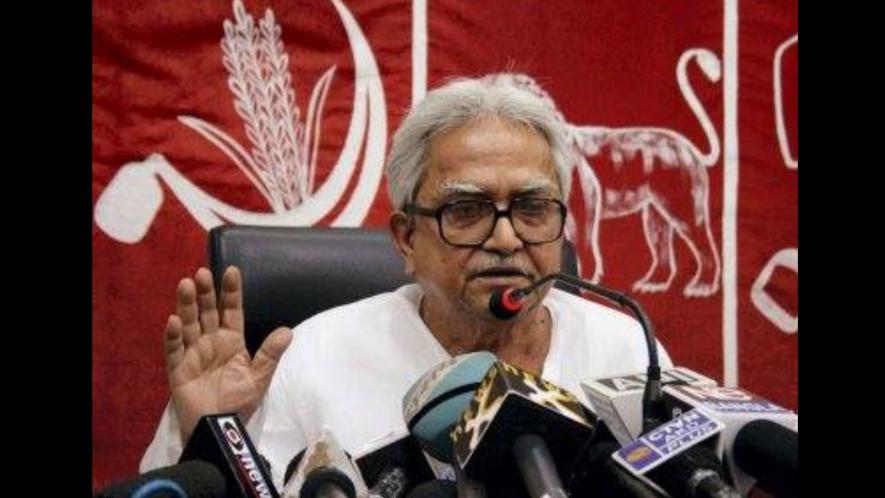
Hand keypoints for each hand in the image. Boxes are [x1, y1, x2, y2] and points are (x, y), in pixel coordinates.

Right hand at [164, 266, 292, 440]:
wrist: (220, 428)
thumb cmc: (239, 402)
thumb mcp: (259, 377)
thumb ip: (270, 353)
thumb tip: (288, 331)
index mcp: (231, 341)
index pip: (232, 310)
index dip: (231, 292)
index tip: (232, 271)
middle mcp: (211, 341)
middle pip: (207, 312)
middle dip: (206, 293)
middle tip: (203, 272)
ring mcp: (193, 353)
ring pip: (189, 324)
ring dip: (187, 305)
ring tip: (186, 284)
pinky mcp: (178, 369)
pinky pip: (174, 349)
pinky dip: (173, 336)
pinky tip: (174, 321)